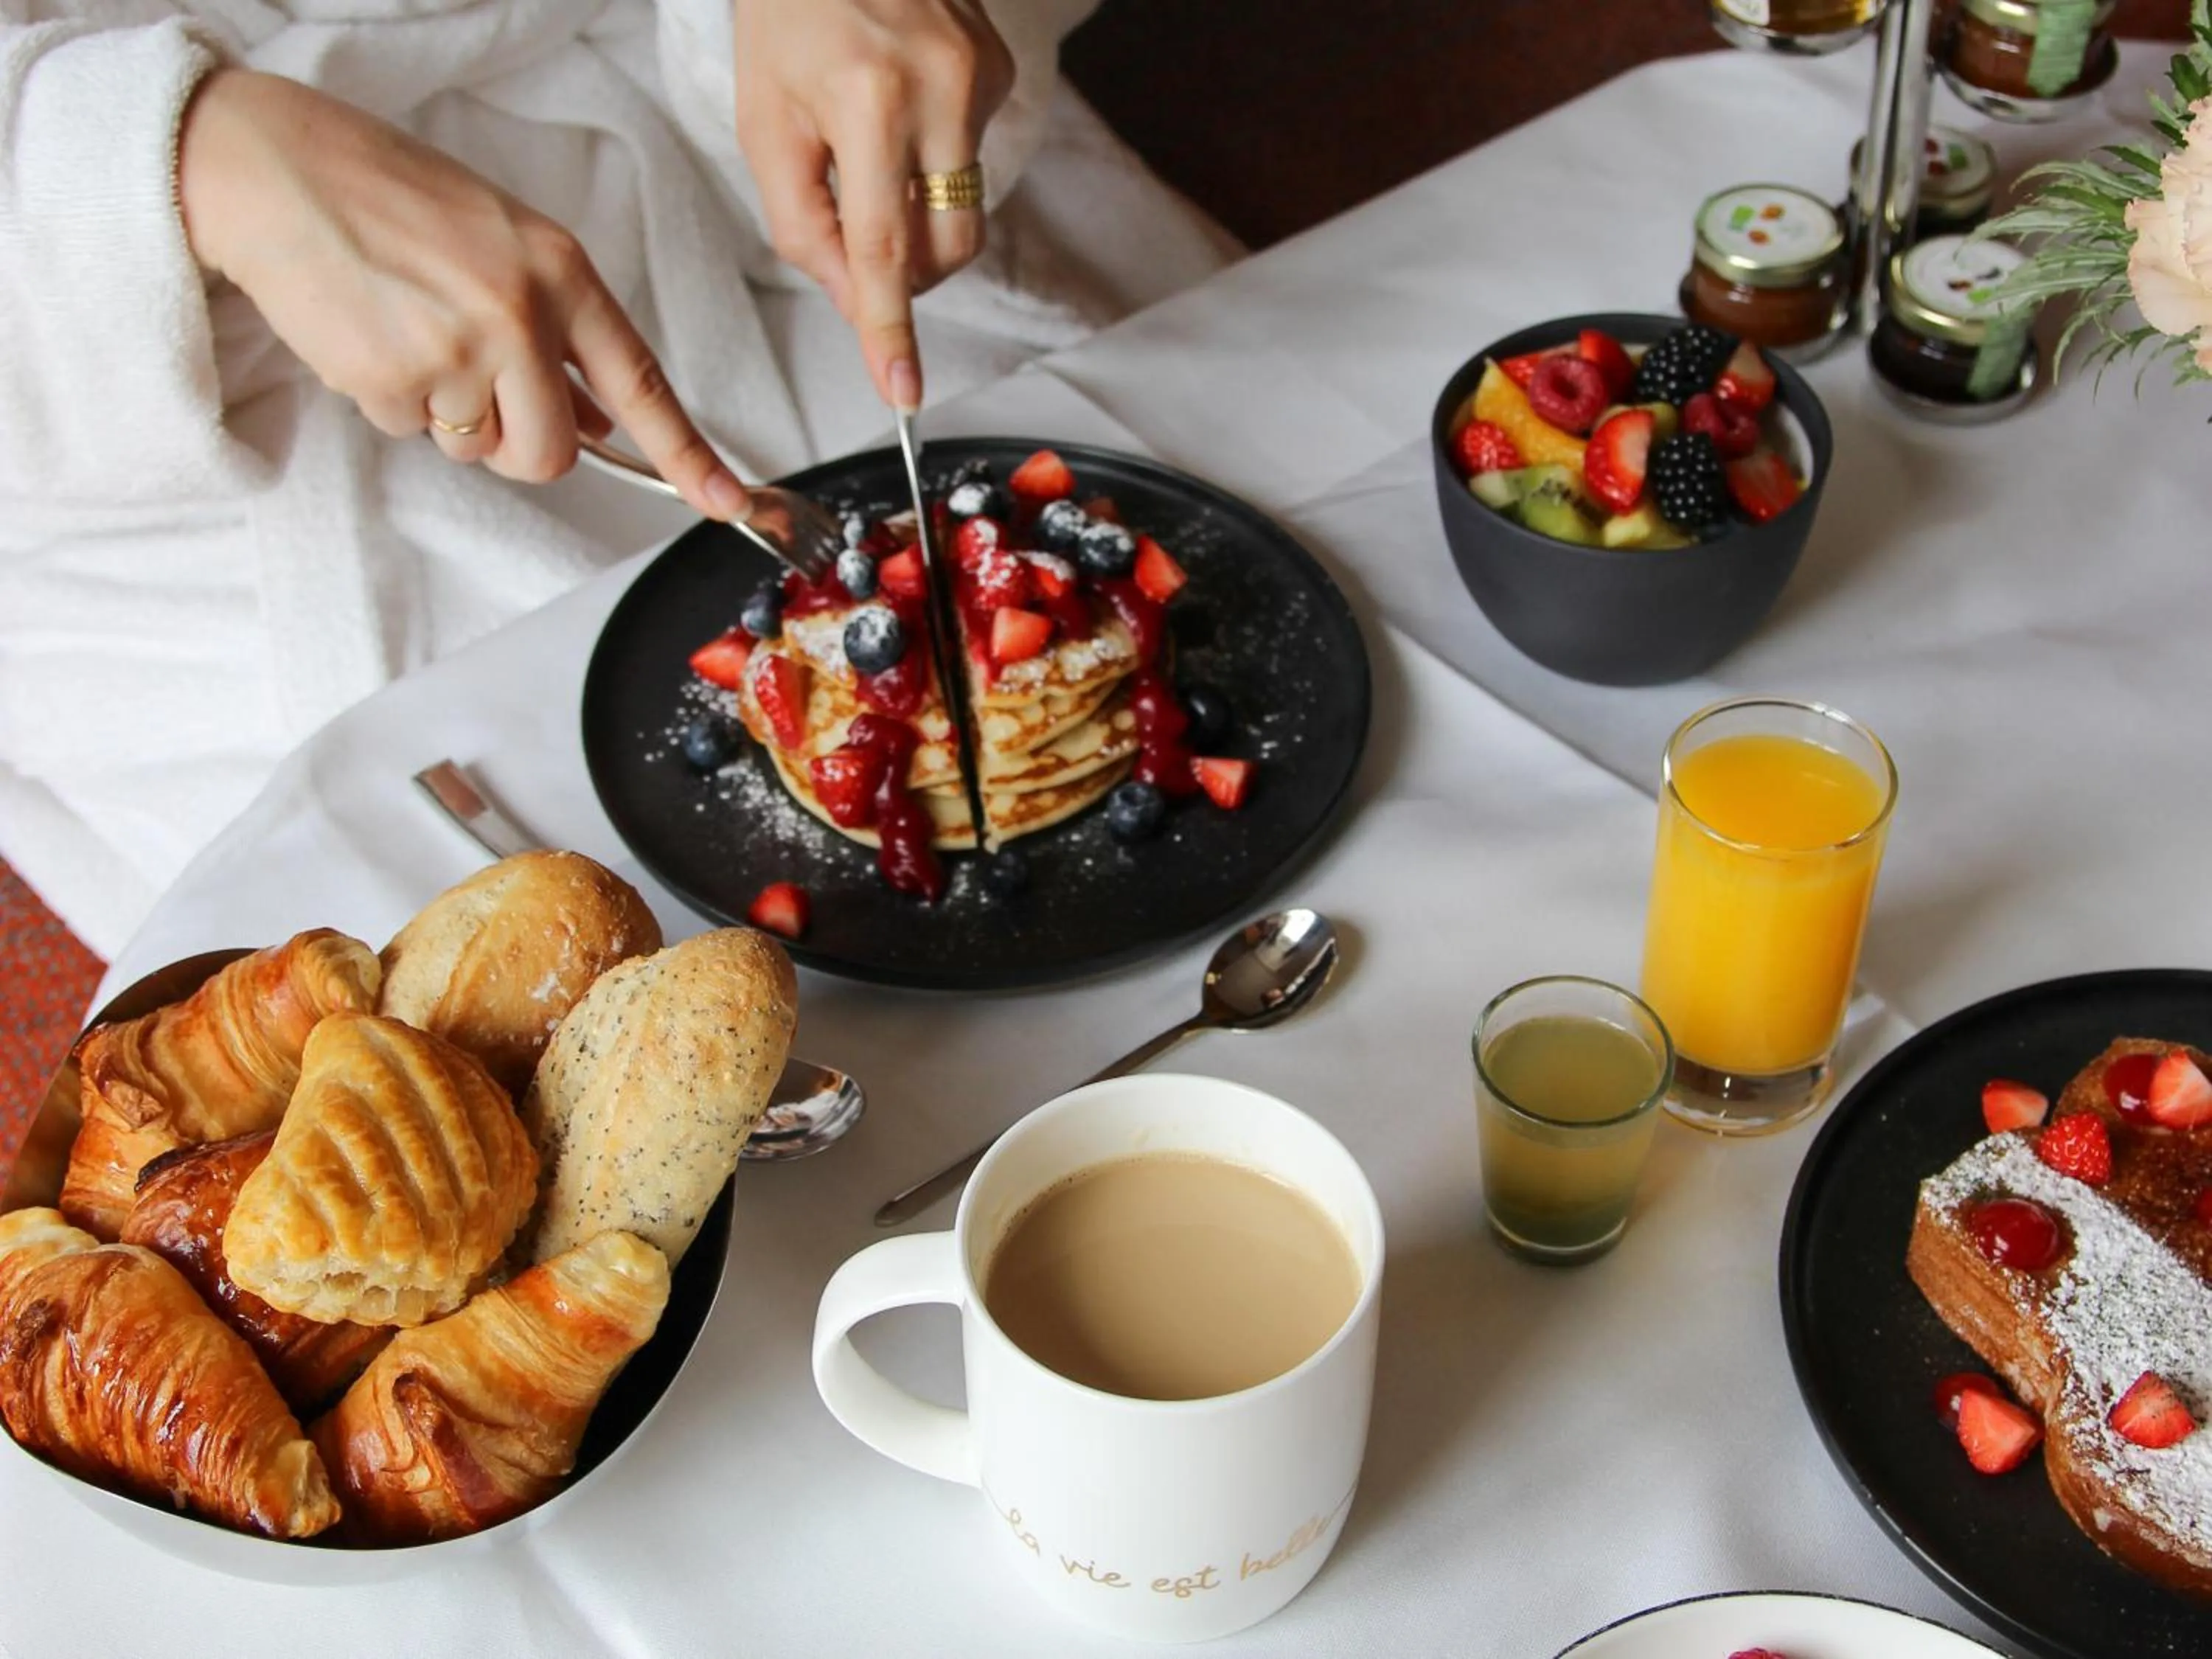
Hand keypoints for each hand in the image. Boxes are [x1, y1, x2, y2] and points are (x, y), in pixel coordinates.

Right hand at [177, 69, 749, 520]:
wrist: (276, 170)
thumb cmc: (391, 199)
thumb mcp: (502, 245)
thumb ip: (557, 331)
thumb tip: (597, 420)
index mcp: (562, 273)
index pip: (641, 383)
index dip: (689, 454)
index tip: (726, 500)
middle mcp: (521, 315)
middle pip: (553, 453)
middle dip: (518, 444)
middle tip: (476, 387)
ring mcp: (458, 351)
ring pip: (477, 449)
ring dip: (447, 416)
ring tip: (409, 330)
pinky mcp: (394, 379)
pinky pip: (410, 431)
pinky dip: (390, 398)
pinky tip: (368, 331)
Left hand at [731, 0, 1013, 409]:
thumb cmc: (789, 17)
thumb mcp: (766, 123)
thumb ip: (802, 225)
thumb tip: (852, 298)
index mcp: (869, 101)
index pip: (883, 246)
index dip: (890, 326)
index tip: (901, 387)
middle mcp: (942, 89)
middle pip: (944, 246)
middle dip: (905, 272)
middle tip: (856, 237)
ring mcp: (983, 78)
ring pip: (961, 209)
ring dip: (914, 211)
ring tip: (870, 148)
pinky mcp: (1003, 71)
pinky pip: (971, 159)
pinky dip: (932, 158)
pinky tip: (902, 105)